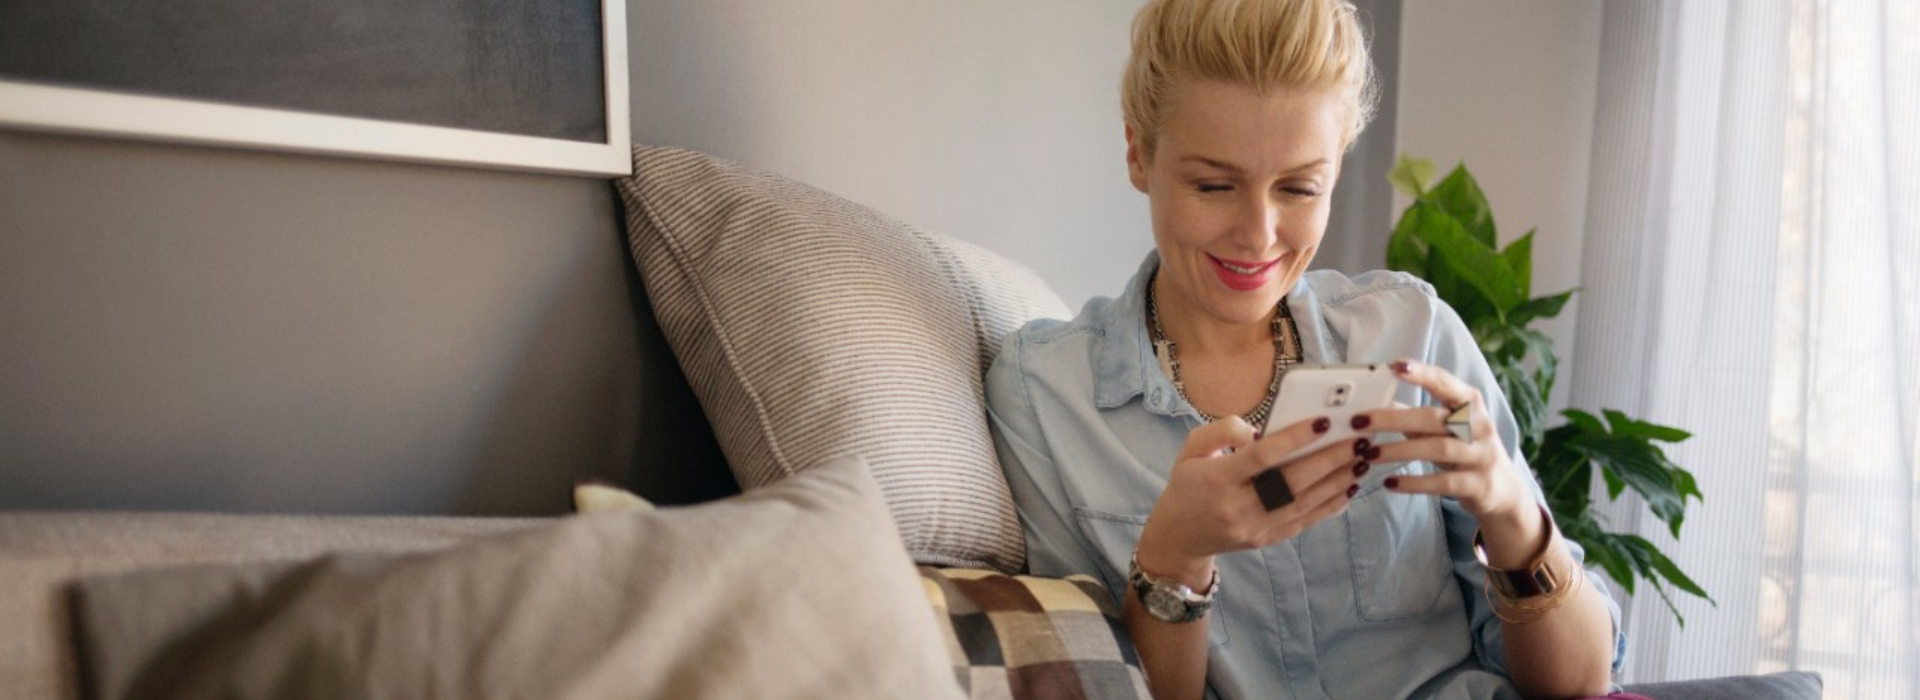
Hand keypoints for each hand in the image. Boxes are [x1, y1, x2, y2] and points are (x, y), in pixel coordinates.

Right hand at [1135, 414, 1364, 586]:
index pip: (1263, 457)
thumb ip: (1223, 430)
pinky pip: (1304, 521)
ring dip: (1338, 480)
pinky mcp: (1266, 540)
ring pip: (1305, 503)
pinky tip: (1349, 486)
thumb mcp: (1191, 448)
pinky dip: (1330, 504)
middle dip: (1331, 459)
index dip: (1295, 438)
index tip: (1324, 421)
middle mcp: (1237, 507)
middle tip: (1360, 439)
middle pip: (1292, 482)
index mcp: (1217, 480)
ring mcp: (1254, 528)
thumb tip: (1263, 432)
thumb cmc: (1188, 484)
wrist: (1178, 536)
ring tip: (1363, 459)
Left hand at [1349, 359, 1536, 527]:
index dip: (1422, 374)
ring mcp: (1482, 456)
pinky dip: (1414, 483)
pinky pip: (1443, 482)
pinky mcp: (1479, 485)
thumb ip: (1415, 417)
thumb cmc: (1464, 451)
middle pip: (1434, 418)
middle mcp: (1480, 427)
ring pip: (1438, 449)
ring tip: (1368, 454)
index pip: (1445, 383)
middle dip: (1394, 418)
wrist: (1503, 491)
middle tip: (1359, 421)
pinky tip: (1390, 482)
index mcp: (1470, 405)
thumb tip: (1375, 404)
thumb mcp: (1444, 430)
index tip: (1395, 366)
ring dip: (1398, 450)